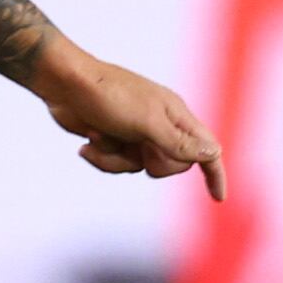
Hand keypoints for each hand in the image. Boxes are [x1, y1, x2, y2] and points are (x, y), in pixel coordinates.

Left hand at [37, 41, 225, 197]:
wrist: (64, 84)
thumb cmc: (109, 97)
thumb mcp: (147, 122)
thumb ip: (179, 142)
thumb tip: (214, 153)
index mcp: (176, 116)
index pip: (207, 148)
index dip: (214, 172)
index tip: (218, 198)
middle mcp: (160, 125)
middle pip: (173, 165)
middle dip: (151, 164)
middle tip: (138, 148)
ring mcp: (137, 134)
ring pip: (140, 168)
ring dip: (116, 159)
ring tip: (100, 137)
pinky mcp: (116, 140)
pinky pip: (118, 164)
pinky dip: (102, 156)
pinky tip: (88, 140)